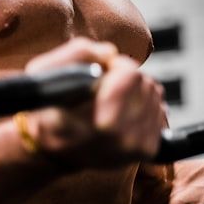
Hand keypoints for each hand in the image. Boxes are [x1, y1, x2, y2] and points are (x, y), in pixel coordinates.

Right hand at [20, 37, 165, 167]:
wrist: (55, 150)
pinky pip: (160, 110)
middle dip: (126, 76)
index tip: (104, 70)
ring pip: (154, 94)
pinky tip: (123, 112)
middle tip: (105, 86)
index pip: (130, 77)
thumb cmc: (48, 109)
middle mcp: (122, 141)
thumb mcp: (44, 73)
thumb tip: (111, 53)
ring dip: (135, 90)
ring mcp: (137, 148)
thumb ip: (77, 54)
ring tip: (111, 100)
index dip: (117, 66)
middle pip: (145, 82)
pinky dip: (143, 105)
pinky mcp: (149, 150)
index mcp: (101, 124)